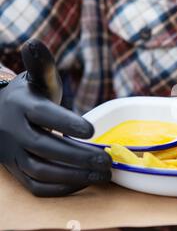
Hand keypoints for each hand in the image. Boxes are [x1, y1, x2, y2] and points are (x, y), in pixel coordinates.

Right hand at [0, 39, 110, 196]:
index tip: (93, 129)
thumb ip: (42, 66)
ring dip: (74, 175)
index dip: (66, 122)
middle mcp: (16, 132)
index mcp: (23, 106)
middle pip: (45, 148)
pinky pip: (36, 186)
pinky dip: (61, 188)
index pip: (43, 115)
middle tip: (108, 160)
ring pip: (41, 171)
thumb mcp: (35, 80)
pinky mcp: (18, 171)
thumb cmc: (28, 97)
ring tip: (103, 174)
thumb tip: (34, 42)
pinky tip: (85, 182)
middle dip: (78, 156)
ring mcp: (15, 155)